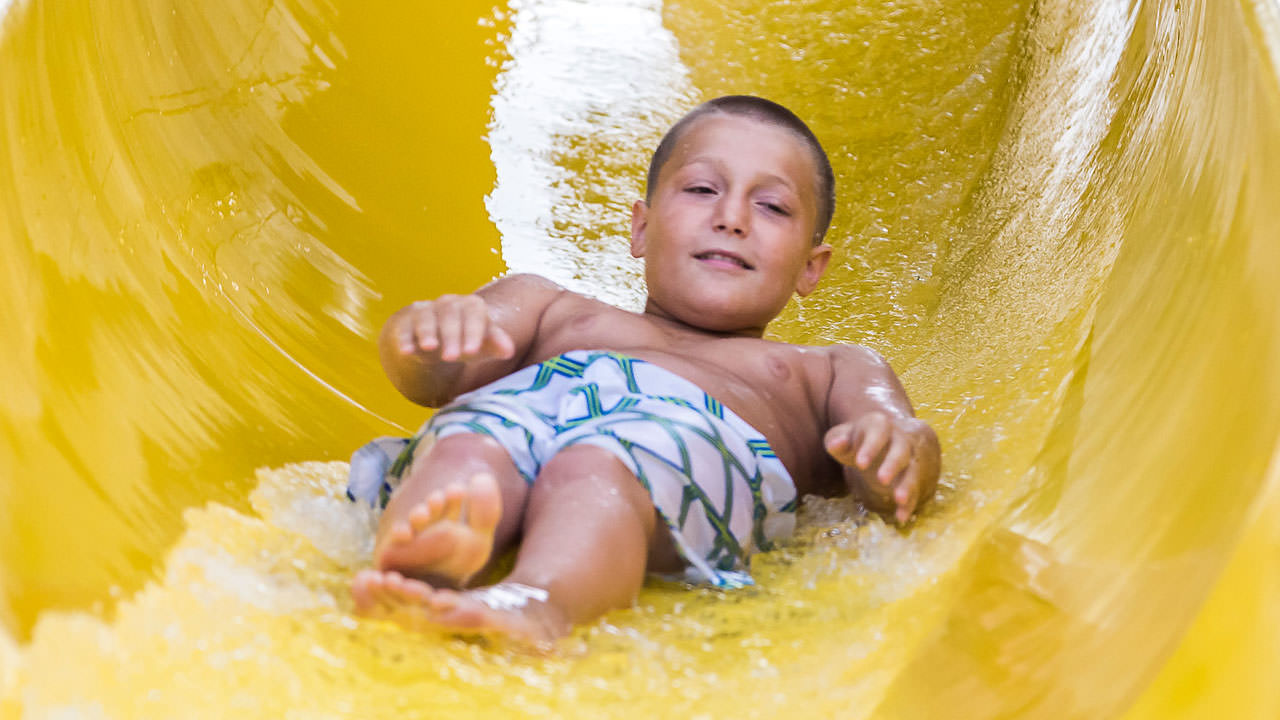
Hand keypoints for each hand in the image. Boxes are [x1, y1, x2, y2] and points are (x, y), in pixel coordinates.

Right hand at [388, 294, 514, 362]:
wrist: (436, 340)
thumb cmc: (465, 340)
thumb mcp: (482, 344)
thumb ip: (496, 344)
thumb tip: (508, 350)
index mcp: (471, 306)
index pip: (474, 313)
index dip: (473, 331)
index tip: (472, 351)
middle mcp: (448, 303)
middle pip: (450, 315)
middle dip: (451, 336)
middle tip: (452, 358)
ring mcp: (426, 310)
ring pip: (426, 317)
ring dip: (427, 332)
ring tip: (430, 348)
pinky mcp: (407, 320)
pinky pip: (405, 326)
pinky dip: (405, 338)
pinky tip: (407, 351)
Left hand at [824, 412, 939, 525]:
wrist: (880, 438)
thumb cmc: (856, 439)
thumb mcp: (844, 436)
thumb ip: (838, 440)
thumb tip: (834, 445)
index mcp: (880, 426)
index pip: (878, 433)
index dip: (871, 447)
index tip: (860, 464)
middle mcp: (899, 440)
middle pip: (900, 451)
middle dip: (892, 464)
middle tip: (881, 480)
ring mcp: (908, 459)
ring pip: (912, 470)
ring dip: (907, 485)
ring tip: (899, 499)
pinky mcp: (910, 477)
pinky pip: (914, 491)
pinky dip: (909, 504)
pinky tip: (901, 518)